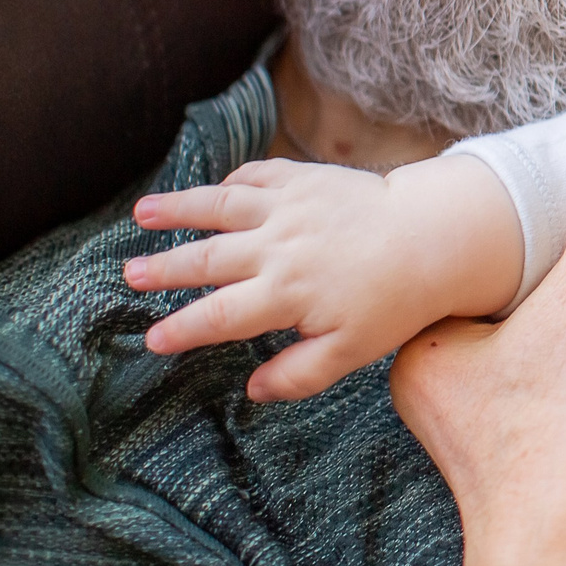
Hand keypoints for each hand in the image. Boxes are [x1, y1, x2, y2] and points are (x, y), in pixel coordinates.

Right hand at [127, 154, 523, 400]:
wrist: (434, 236)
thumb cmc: (396, 300)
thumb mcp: (353, 351)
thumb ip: (300, 373)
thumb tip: (253, 390)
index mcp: (285, 294)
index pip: (219, 316)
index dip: (181, 328)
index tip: (152, 338)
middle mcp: (278, 247)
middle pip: (208, 259)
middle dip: (165, 268)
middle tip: (130, 274)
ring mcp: (290, 207)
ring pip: (220, 206)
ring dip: (178, 208)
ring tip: (141, 212)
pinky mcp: (306, 178)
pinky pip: (258, 176)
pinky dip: (232, 181)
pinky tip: (213, 189)